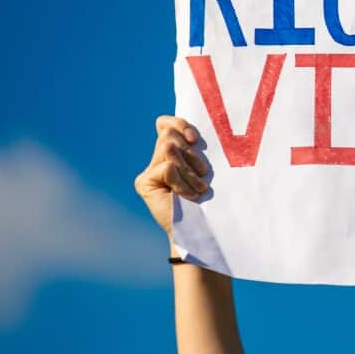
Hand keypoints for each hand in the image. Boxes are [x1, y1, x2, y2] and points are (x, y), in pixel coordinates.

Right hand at [134, 115, 209, 237]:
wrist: (201, 229)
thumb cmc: (209, 200)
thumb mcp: (205, 169)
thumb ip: (195, 150)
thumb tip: (192, 134)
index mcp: (173, 154)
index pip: (166, 124)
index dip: (180, 124)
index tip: (195, 139)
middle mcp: (157, 160)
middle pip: (169, 135)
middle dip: (192, 154)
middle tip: (202, 174)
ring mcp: (149, 172)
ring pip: (169, 149)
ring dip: (190, 170)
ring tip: (199, 188)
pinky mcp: (145, 183)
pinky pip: (168, 168)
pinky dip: (182, 181)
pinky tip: (187, 195)